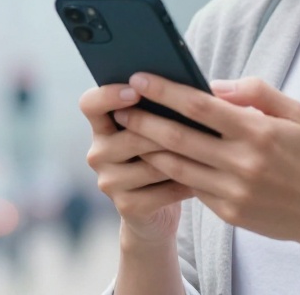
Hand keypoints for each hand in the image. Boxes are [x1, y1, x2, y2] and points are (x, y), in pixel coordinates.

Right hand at [79, 84, 195, 242]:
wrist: (157, 209)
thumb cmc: (163, 156)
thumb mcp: (158, 130)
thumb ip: (162, 109)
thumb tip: (196, 90)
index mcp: (102, 127)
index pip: (90, 104)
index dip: (109, 95)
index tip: (136, 91)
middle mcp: (98, 154)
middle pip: (131, 135)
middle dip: (167, 131)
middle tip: (198, 124)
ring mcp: (109, 182)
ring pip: (152, 164)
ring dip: (182, 158)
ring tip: (209, 151)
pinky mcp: (126, 206)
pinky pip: (163, 191)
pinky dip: (187, 184)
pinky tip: (205, 179)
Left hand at [114, 74, 299, 250]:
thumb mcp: (295, 113)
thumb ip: (256, 92)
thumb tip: (214, 84)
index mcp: (257, 131)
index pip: (200, 106)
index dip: (165, 91)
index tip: (140, 78)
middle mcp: (242, 162)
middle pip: (178, 137)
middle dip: (143, 120)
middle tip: (119, 106)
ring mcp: (233, 191)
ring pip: (177, 165)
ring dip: (148, 147)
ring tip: (128, 131)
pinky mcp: (228, 212)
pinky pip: (191, 187)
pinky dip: (170, 171)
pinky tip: (154, 157)